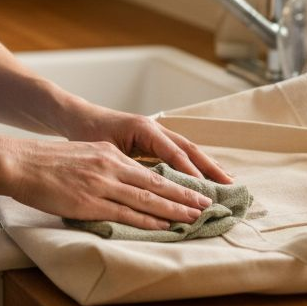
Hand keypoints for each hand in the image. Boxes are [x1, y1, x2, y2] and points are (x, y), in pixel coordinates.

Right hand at [4, 138, 214, 230]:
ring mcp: (102, 185)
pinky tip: (163, 225)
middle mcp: (111, 166)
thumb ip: (104, 165)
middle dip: (184, 195)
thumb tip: (122, 181)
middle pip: (156, 183)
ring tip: (194, 217)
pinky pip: (125, 213)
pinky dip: (148, 220)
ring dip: (174, 209)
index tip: (194, 190)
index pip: (150, 170)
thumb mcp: (84, 154)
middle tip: (206, 205)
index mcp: (109, 154)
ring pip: (147, 198)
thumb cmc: (47, 162)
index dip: (175, 181)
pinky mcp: (90, 202)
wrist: (22, 163)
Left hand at [62, 104, 233, 183]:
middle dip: (209, 167)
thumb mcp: (105, 150)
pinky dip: (194, 163)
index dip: (190, 171)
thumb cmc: (87, 133)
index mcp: (144, 128)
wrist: (77, 117)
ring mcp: (156, 132)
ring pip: (187, 149)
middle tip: (229, 184)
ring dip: (207, 165)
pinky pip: (179, 152)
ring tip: (227, 180)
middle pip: (188, 148)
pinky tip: (206, 174)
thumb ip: (128, 165)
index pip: (173, 152)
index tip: (204, 188)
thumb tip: (150, 186)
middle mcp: (155, 128)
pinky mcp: (154, 140)